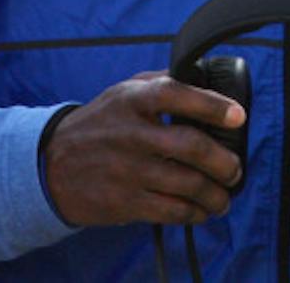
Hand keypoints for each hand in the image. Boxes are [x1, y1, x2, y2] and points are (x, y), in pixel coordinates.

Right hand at [42, 70, 245, 227]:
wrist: (51, 164)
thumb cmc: (98, 123)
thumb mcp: (122, 92)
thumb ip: (161, 82)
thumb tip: (205, 77)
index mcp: (134, 100)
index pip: (177, 95)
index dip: (212, 105)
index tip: (238, 116)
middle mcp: (132, 134)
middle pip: (190, 146)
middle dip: (223, 161)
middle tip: (234, 169)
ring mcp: (127, 170)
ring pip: (187, 184)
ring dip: (215, 194)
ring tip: (224, 195)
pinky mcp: (124, 202)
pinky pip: (171, 211)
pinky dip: (194, 213)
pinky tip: (202, 210)